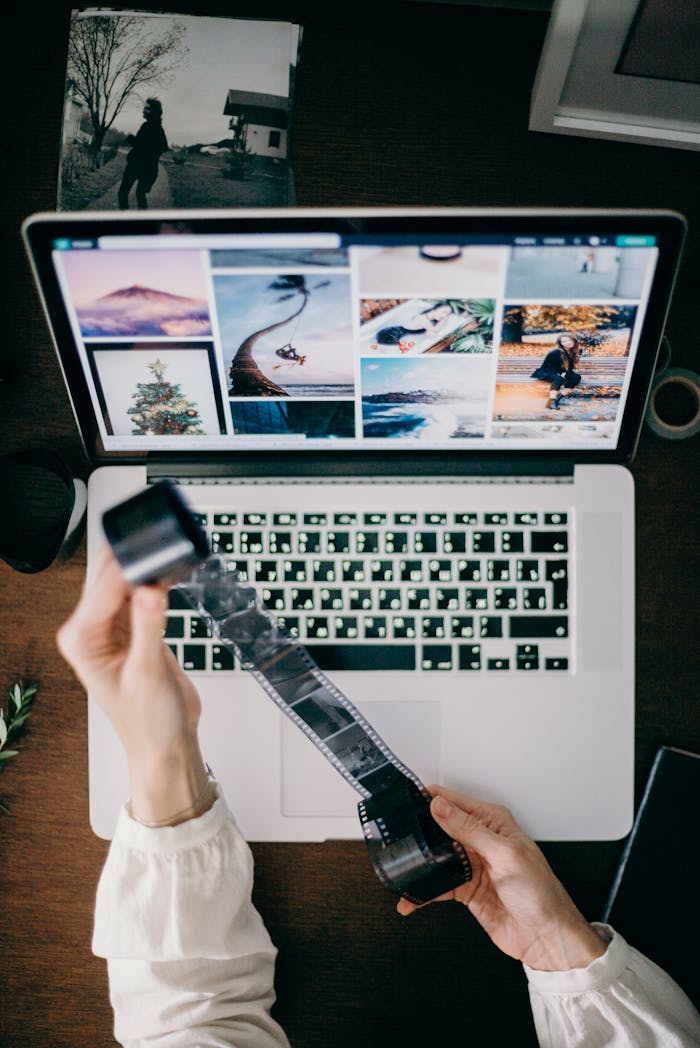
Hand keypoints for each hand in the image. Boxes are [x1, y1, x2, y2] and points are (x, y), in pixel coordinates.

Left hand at [57, 545, 210, 824]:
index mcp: (81, 638)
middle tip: (166, 561)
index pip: (103, 587)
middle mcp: (89, 629)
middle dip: (136, 564)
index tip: (158, 556)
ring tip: (170, 572)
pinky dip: (154, 582)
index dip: (131, 568)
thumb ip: (148, 626)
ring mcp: (110, 625)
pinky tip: (169, 581)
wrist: (166, 742)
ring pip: (124, 578)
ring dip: (146, 572)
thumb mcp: (148, 673)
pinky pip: (139, 590)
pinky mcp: (132, 625)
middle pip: (108, 575)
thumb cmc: (148, 722)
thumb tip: (150, 587)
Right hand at [397, 787, 605, 971]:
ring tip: (397, 868)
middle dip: (417, 831)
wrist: (547, 938)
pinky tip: (410, 898)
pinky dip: (423, 892)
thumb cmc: (540, 893)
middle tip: (393, 836)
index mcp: (492, 822)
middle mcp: (480, 839)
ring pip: (435, 856)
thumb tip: (439, 806)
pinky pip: (438, 885)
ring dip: (418, 863)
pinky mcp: (466, 889)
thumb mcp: (504, 855)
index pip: (452, 801)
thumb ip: (468, 829)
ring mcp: (472, 864)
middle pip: (439, 827)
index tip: (403, 803)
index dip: (427, 800)